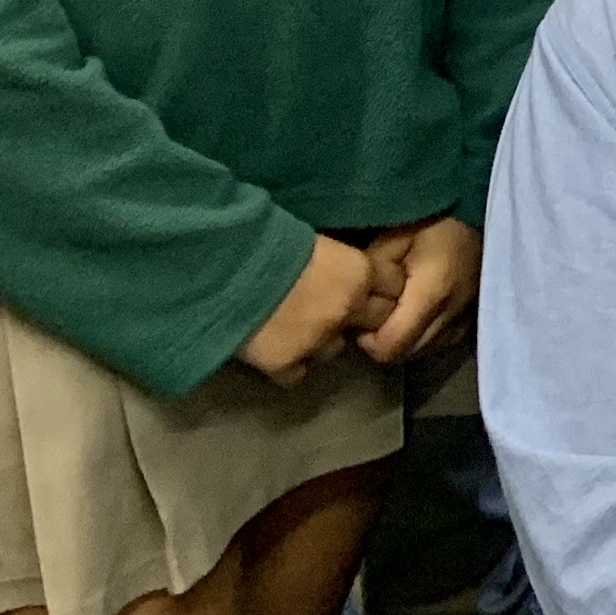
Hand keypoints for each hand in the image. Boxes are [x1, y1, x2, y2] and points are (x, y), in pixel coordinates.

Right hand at [235, 234, 382, 387]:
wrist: (222, 266)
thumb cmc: (267, 240)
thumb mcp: (316, 241)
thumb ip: (338, 262)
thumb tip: (342, 270)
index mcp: (360, 272)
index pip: (393, 286)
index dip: (379, 289)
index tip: (366, 289)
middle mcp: (348, 309)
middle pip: (375, 323)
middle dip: (359, 318)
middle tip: (332, 310)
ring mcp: (318, 340)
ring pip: (334, 350)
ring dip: (321, 342)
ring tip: (294, 327)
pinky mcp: (286, 364)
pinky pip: (297, 373)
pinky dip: (287, 364)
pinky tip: (272, 348)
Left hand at [358, 216, 481, 363]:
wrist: (479, 202)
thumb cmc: (432, 216)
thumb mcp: (393, 235)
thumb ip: (372, 272)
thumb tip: (354, 302)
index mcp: (432, 291)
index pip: (391, 346)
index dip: (366, 339)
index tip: (358, 318)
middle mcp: (453, 310)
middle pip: (406, 353)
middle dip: (383, 341)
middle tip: (371, 314)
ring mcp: (467, 314)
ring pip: (425, 350)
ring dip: (405, 339)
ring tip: (393, 312)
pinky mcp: (476, 312)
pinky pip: (444, 340)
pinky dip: (426, 335)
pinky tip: (417, 314)